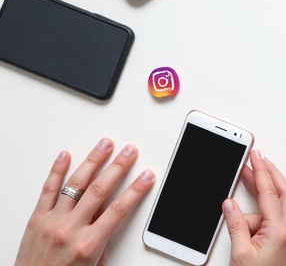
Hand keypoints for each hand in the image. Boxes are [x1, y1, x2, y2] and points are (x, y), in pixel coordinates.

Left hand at [15, 138, 155, 265]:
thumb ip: (102, 244)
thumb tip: (107, 224)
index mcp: (89, 244)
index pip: (119, 210)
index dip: (135, 190)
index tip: (146, 177)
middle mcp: (70, 230)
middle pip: (99, 191)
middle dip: (118, 167)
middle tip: (129, 152)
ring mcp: (52, 222)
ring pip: (76, 185)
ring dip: (93, 162)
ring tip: (104, 146)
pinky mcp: (36, 219)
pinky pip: (48, 190)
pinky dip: (56, 171)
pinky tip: (65, 156)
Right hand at [222, 150, 285, 265]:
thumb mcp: (239, 254)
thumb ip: (236, 226)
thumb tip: (230, 204)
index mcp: (280, 232)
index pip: (270, 194)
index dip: (261, 172)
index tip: (255, 156)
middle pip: (284, 193)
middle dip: (270, 174)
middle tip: (256, 160)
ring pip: (281, 206)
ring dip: (264, 196)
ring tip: (243, 189)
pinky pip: (276, 219)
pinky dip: (262, 212)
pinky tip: (246, 215)